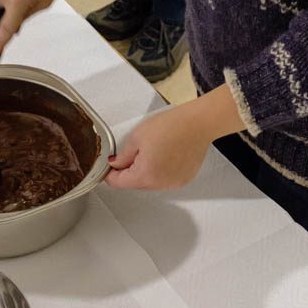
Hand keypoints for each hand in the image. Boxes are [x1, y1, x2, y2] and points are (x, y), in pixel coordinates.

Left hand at [105, 83, 247, 190]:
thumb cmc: (171, 126)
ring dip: (146, 171)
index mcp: (145, 175)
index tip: (109, 166)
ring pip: (151, 182)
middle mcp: (160, 184)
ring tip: (154, 149)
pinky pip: (165, 180)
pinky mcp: (184, 179)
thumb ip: (122, 155)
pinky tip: (166, 154)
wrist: (198, 123)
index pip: (119, 183)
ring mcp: (173, 183)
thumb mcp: (137, 137)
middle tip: (133, 150)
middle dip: (130, 170)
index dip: (110, 174)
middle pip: (136, 183)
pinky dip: (161, 171)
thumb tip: (115, 164)